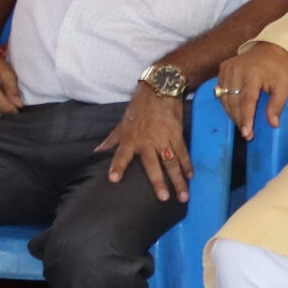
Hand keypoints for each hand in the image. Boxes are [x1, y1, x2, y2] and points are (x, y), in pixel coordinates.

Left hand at [98, 88, 191, 202]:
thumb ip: (112, 140)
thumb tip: (97, 152)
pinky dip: (187, 165)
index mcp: (130, 138)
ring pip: (172, 162)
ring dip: (178, 180)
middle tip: (163, 198)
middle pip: (153, 165)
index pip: (121, 155)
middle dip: (159, 182)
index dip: (117, 167)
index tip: (114, 180)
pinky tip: (190, 176)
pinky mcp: (176, 133)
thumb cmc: (138, 107)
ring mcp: (164, 138)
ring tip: (183, 197)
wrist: (159, 89)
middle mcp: (147, 141)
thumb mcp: (122, 122)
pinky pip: (182, 152)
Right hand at [216, 42, 287, 137]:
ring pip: (225, 98)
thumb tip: (273, 124)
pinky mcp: (223, 68)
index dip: (246, 118)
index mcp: (253, 74)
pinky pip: (221, 90)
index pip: (247, 100)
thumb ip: (277, 105)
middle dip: (239, 119)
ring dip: (232, 113)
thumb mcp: (284, 87)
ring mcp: (228, 68)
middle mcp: (237, 70)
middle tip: (247, 133)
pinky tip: (235, 110)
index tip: (246, 133)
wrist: (270, 49)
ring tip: (242, 124)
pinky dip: (227, 102)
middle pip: (234, 101)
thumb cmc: (278, 69)